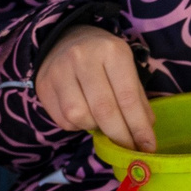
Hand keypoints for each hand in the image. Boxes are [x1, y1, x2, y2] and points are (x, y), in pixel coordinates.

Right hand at [37, 25, 154, 149]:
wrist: (65, 39)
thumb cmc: (103, 58)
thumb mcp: (126, 68)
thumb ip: (137, 100)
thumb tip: (144, 136)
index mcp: (111, 51)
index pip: (128, 97)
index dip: (138, 127)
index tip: (147, 147)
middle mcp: (83, 58)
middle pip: (104, 110)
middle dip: (120, 136)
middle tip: (129, 150)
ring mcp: (59, 71)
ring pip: (80, 117)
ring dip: (96, 128)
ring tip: (103, 123)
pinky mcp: (43, 86)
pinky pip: (63, 120)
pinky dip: (78, 126)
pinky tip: (85, 115)